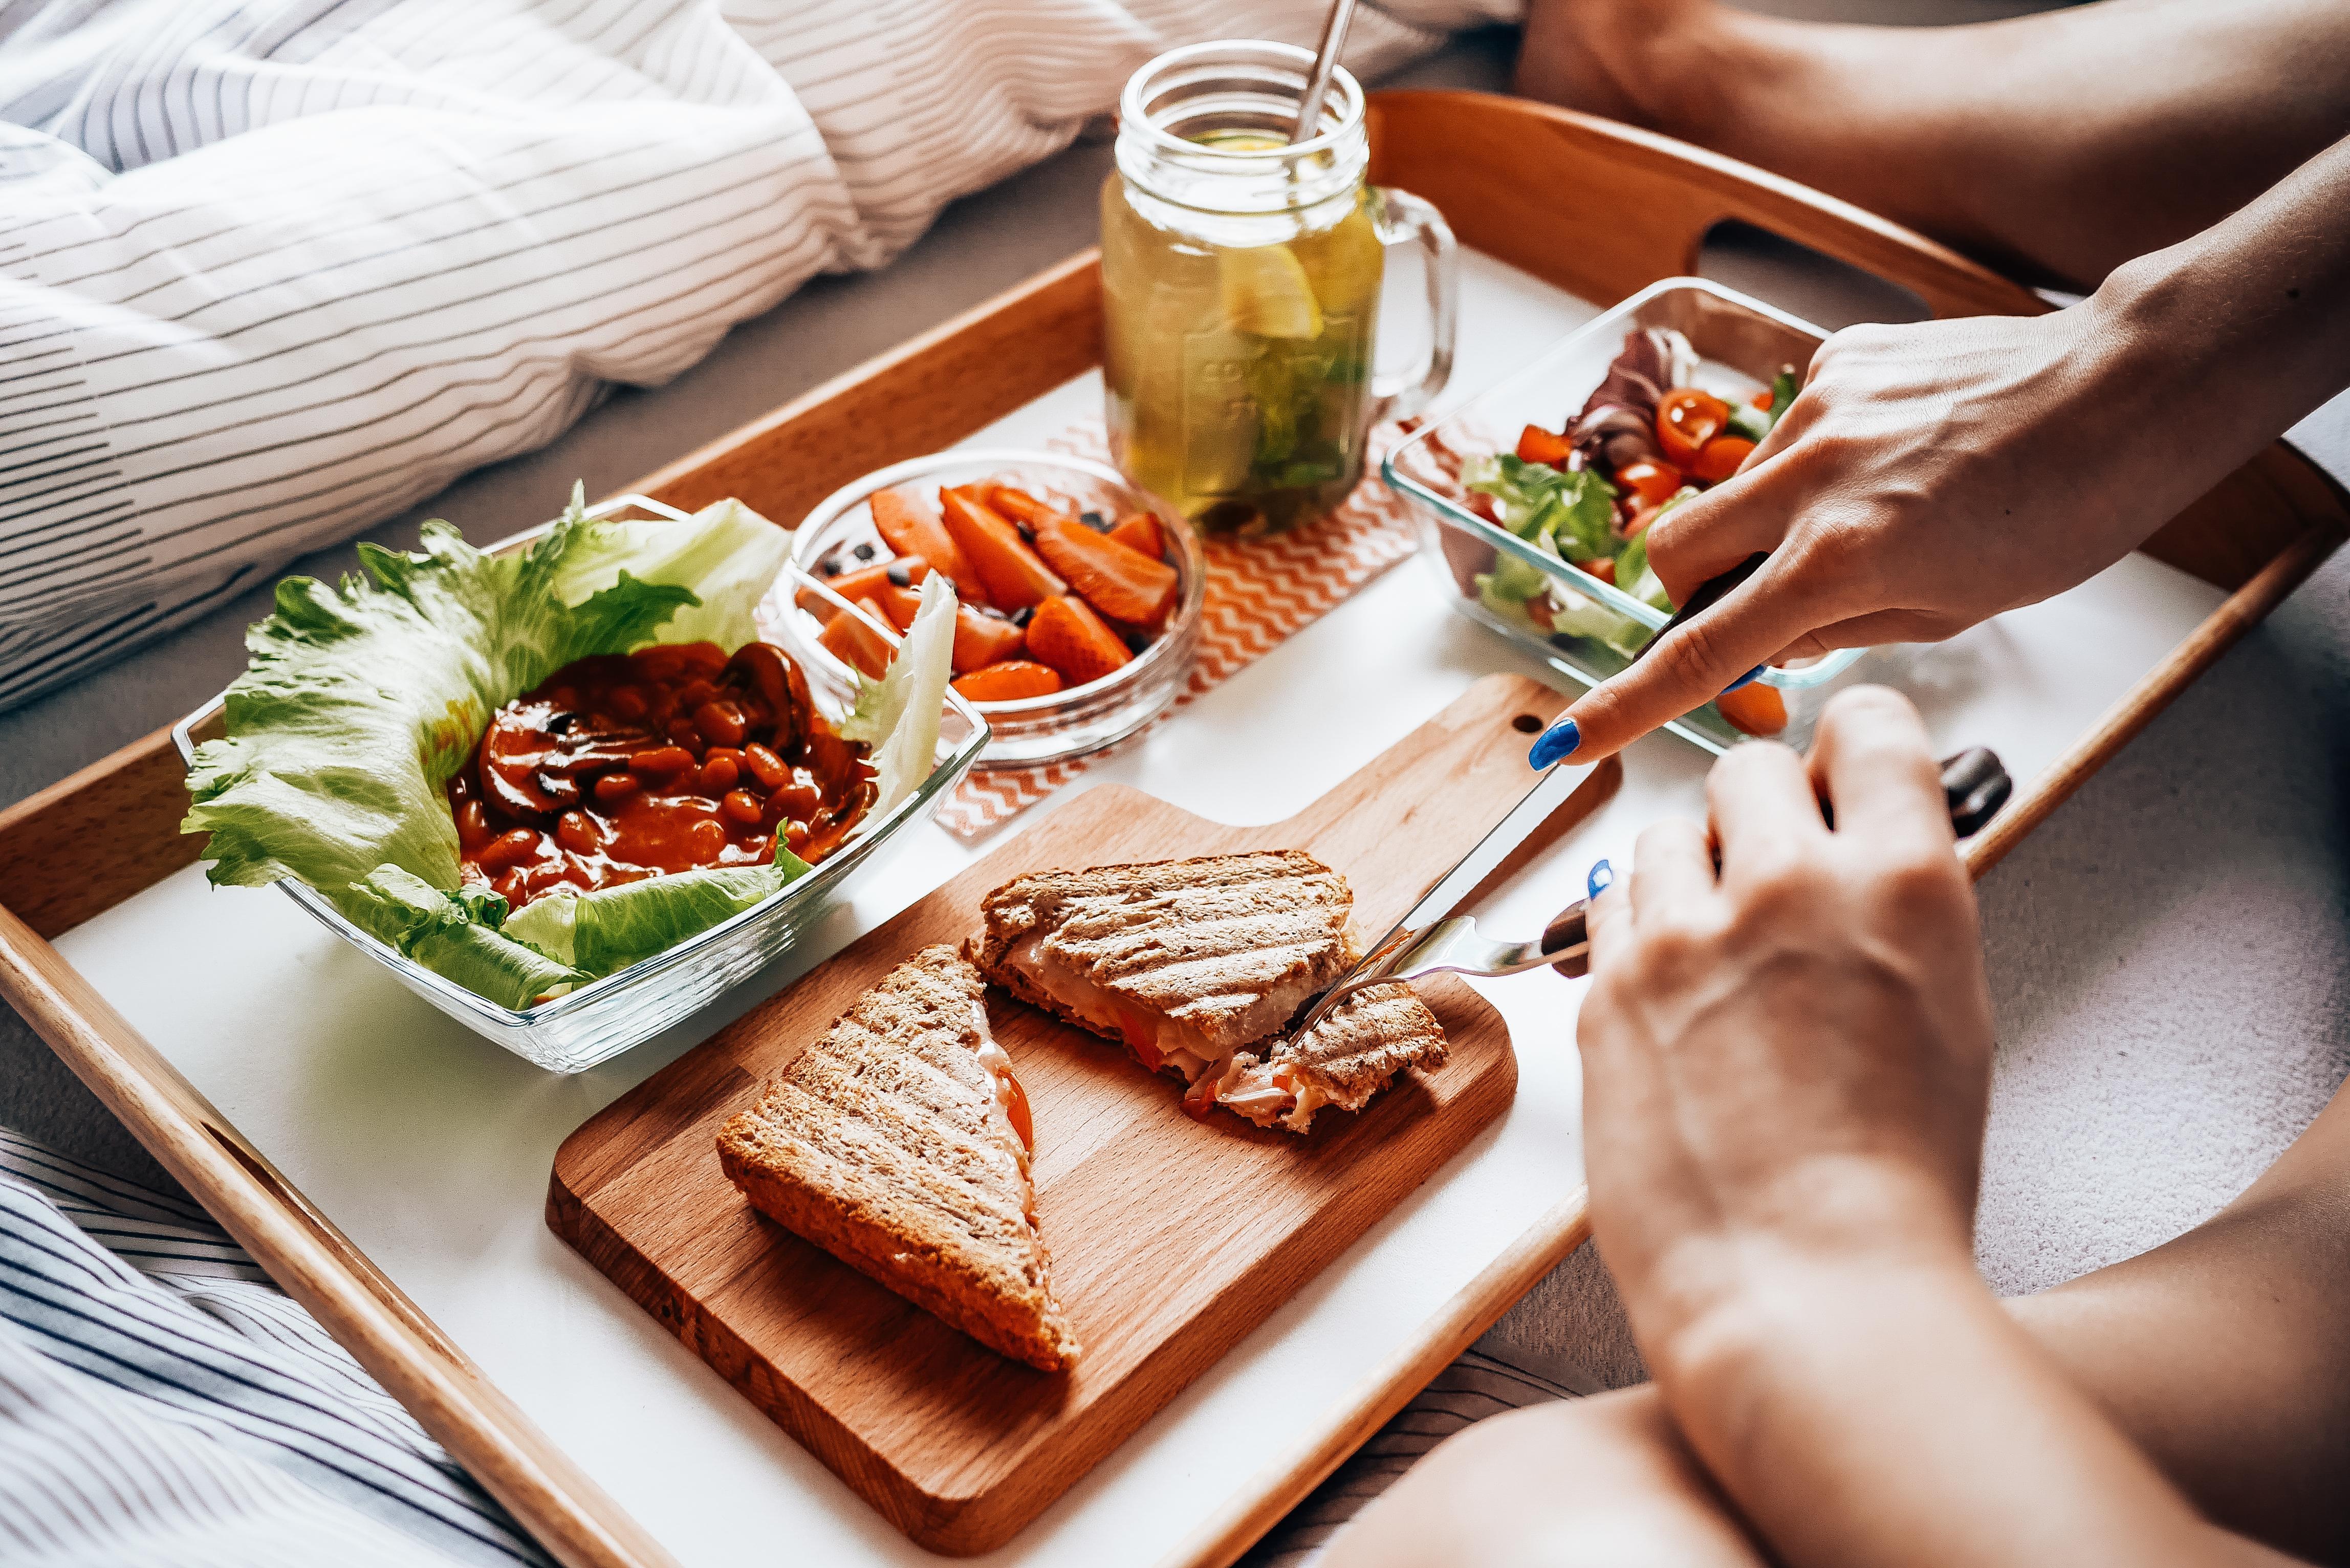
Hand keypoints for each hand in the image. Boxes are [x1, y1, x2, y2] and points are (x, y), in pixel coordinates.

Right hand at [1548, 295, 2204, 761]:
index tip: (1573, 738)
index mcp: (1843, 559)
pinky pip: (1790, 430)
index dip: (1629, 702)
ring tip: (1874, 512)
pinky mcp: (1838, 360)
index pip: (1703, 648)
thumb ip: (1839, 627)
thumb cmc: (2062, 510)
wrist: (2126, 389)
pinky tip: (1898, 455)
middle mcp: (1812, 479)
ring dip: (1769, 520)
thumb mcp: (1950, 609)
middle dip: (1687, 587)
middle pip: (1671, 550)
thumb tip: (1769, 635)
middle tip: (1753, 601)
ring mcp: (1820, 411)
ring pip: (1733, 488)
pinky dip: (1821, 460)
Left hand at [1578, 687, 1996, 1365]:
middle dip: (1761, 810)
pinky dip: (1636, 925)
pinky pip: (1609, 901)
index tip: (1838, 772)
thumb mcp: (1946, 1016)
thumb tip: (1856, 857)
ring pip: (1669, 829)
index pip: (1871, 725)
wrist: (1806, 1289)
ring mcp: (1687, 933)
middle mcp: (1793, 885)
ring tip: (1718, 952)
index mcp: (1904, 884)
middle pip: (1751, 768)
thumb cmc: (1892, 1184)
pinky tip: (1669, 987)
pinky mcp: (1609, 986)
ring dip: (1692, 869)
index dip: (1852, 746)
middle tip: (1772, 877)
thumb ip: (1895, 912)